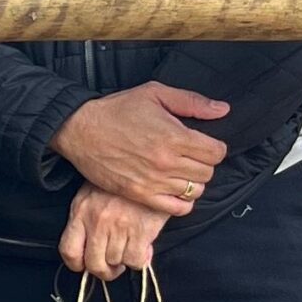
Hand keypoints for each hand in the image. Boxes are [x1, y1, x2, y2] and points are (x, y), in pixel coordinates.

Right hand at [50, 82, 229, 215]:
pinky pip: (177, 208)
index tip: (203, 143)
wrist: (78, 129)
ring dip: (192, 181)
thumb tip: (222, 110)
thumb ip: (191, 102)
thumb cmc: (115, 110)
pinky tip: (173, 189)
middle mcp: (166, 162)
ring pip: (195, 190)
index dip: (214, 146)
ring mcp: (153, 181)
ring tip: (179, 171)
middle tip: (189, 155)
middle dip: (203, 163)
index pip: (217, 152)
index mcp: (174, 136)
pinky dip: (181, 201)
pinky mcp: (139, 194)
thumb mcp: (154, 94)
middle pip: (208, 172)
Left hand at [60, 185, 167, 280]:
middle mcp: (97, 222)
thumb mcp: (92, 194)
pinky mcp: (141, 231)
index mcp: (80, 212)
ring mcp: (119, 227)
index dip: (77, 265)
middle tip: (113, 267)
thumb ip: (86, 220)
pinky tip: (143, 249)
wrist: (150, 168)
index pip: (68, 251)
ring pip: (116, 263)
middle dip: (104, 271)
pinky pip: (135, 261)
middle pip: (93, 264)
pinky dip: (139, 260)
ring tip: (129, 249)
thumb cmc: (119, 184)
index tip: (86, 266)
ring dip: (123, 262)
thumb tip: (91, 249)